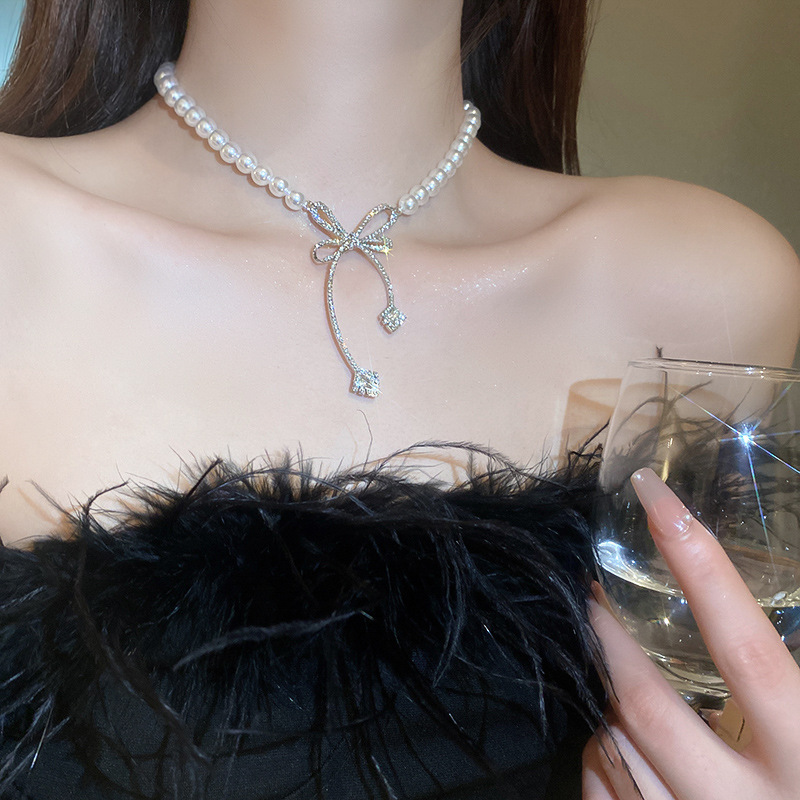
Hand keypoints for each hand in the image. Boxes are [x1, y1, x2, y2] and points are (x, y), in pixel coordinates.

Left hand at [582, 468, 799, 798]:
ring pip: (616, 750)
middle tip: (588, 591)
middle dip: (608, 639)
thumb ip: (787, 670)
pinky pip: (606, 794)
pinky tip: (614, 740)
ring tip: (607, 663)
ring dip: (605, 700)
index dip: (698, 563)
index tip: (653, 496)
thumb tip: (739, 613)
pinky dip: (602, 758)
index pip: (742, 645)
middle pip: (647, 705)